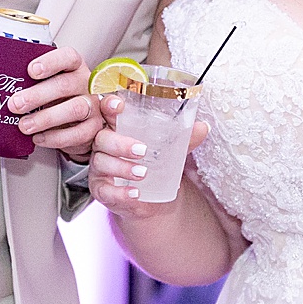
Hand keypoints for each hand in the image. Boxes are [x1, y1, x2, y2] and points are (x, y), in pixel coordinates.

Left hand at [8, 47, 100, 156]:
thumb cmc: (57, 97)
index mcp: (73, 67)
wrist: (77, 121)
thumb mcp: (46, 84)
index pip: (68, 57)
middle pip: (66, 84)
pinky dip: (55, 138)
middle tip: (15, 104)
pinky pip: (77, 134)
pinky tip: (38, 137)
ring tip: (24, 125)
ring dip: (46, 118)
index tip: (31, 70)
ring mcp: (92, 105)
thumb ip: (29, 81)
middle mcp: (85, 84)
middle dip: (37, 95)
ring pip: (75, 109)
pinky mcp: (93, 127)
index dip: (50, 62)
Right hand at [87, 92, 208, 219]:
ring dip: (122, 168)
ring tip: (144, 173)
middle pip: (102, 139)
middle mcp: (104, 146)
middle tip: (143, 150)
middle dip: (120, 143)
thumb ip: (183, 138)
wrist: (151, 197)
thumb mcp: (169, 149)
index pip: (106, 112)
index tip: (118, 106)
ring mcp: (99, 168)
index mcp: (118, 128)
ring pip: (101, 163)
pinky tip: (135, 193)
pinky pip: (105, 190)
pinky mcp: (101, 190)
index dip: (108, 106)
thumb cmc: (154, 164)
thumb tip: (203, 127)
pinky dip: (120, 192)